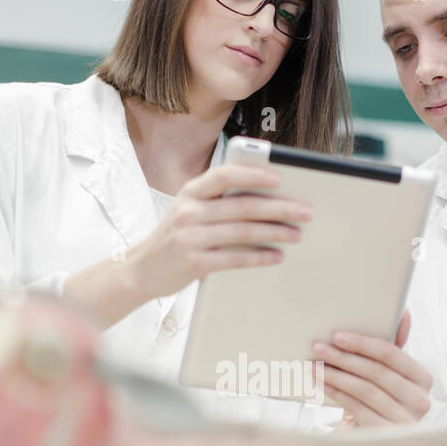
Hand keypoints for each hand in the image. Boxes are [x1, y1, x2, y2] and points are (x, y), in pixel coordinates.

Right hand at [131, 163, 312, 299]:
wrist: (141, 270)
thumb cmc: (174, 237)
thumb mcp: (188, 209)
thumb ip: (216, 200)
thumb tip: (265, 196)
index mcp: (190, 192)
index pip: (224, 175)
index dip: (253, 175)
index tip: (280, 179)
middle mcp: (189, 212)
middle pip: (242, 206)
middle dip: (279, 208)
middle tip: (305, 212)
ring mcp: (190, 238)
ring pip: (242, 232)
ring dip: (275, 233)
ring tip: (296, 234)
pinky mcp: (194, 263)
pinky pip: (235, 258)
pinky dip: (259, 256)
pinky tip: (276, 255)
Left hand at [312, 309, 431, 426]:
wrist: (370, 441)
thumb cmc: (377, 401)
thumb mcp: (385, 374)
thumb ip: (392, 347)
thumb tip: (404, 313)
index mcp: (423, 379)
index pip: (392, 354)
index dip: (363, 343)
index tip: (337, 335)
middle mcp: (421, 401)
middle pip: (376, 371)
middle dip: (344, 357)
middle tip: (318, 347)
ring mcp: (406, 421)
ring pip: (365, 389)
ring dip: (335, 374)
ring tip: (314, 365)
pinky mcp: (387, 435)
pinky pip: (356, 407)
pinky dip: (336, 392)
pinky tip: (321, 383)